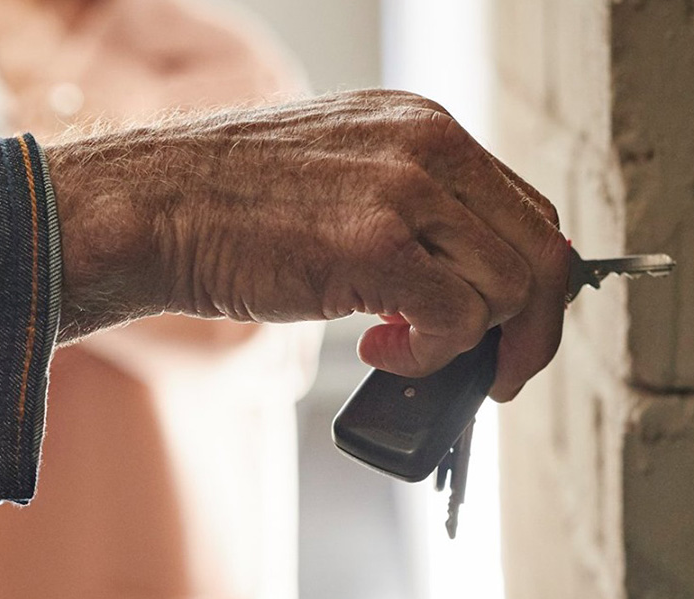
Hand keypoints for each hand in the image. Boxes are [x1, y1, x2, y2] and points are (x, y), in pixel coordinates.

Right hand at [45, 90, 569, 400]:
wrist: (152, 207)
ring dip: (468, 345)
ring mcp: (407, 192)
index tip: (509, 333)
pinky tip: (377, 352)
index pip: (529, 212)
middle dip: (528, 332)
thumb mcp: (344, 180)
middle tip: (491, 375)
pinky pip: (458, 320)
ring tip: (400, 351)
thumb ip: (415, 214)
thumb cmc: (232, 208)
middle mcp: (429, 146)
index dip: (533, 285)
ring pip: (508, 291)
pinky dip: (431, 356)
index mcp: (426, 126)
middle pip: (541, 253)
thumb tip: (472, 290)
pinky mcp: (378, 245)